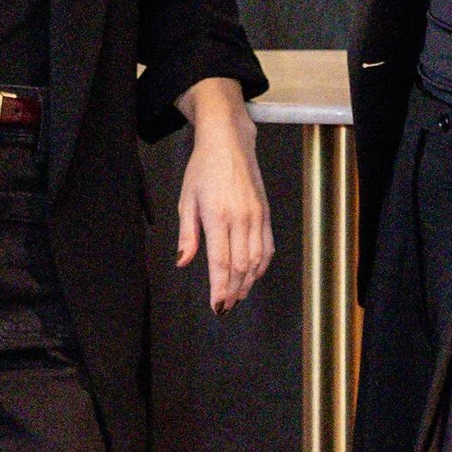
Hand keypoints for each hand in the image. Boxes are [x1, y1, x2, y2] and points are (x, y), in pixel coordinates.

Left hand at [176, 84, 275, 312]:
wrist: (229, 143)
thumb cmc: (203, 169)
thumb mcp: (186, 200)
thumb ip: (187, 234)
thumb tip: (183, 261)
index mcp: (217, 215)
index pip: (220, 262)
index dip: (219, 288)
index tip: (216, 306)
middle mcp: (241, 218)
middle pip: (240, 266)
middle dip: (233, 291)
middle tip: (224, 307)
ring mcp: (256, 216)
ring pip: (256, 260)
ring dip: (247, 282)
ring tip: (237, 296)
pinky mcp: (265, 214)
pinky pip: (267, 247)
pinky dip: (261, 266)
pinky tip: (252, 275)